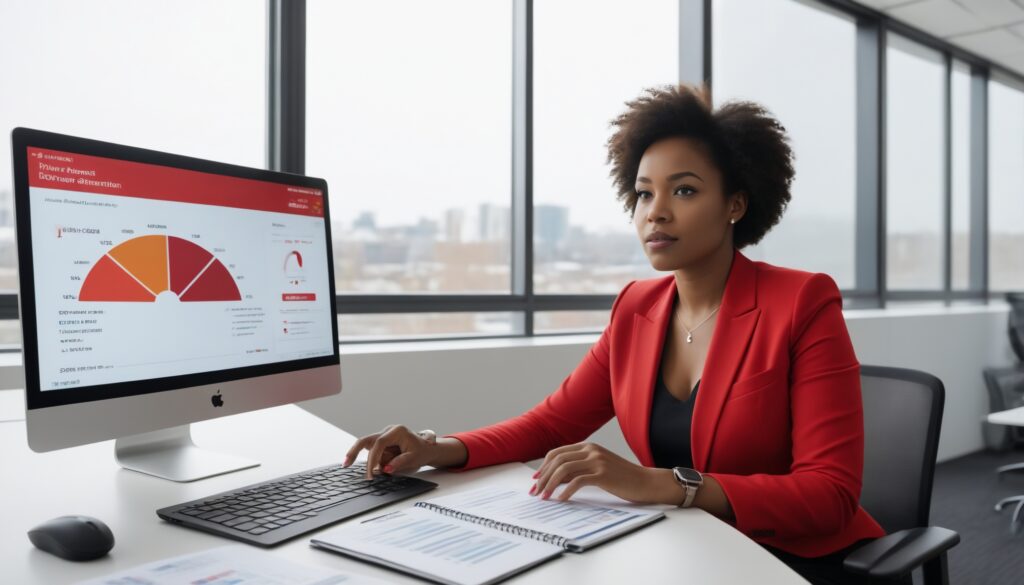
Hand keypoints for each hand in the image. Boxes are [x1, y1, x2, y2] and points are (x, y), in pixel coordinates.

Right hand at [343, 424, 433, 479]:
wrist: (427, 447)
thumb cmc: (421, 452)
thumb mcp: (413, 458)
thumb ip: (399, 463)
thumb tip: (386, 469)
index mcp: (397, 431)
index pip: (379, 442)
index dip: (373, 457)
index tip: (371, 472)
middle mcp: (388, 431)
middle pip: (366, 439)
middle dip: (354, 452)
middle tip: (345, 465)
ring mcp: (383, 435)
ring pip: (367, 446)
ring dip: (370, 461)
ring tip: (379, 471)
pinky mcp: (381, 442)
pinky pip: (371, 450)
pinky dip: (370, 460)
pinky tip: (371, 468)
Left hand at [530, 442, 659, 502]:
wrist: (645, 482)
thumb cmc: (621, 478)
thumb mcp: (596, 469)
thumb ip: (577, 471)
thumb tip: (554, 480)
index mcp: (588, 446)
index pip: (557, 453)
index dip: (543, 467)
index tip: (535, 480)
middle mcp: (591, 450)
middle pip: (557, 460)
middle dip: (543, 477)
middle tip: (536, 491)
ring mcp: (597, 461)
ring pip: (564, 469)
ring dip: (550, 484)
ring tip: (545, 497)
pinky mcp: (603, 474)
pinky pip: (578, 481)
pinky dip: (566, 490)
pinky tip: (561, 499)